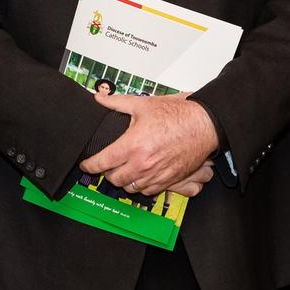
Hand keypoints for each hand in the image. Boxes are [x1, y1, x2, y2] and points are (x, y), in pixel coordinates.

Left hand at [79, 93, 217, 196]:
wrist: (203, 125)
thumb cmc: (177, 115)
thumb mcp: (143, 104)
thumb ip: (117, 103)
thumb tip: (99, 99)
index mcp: (132, 145)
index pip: (102, 163)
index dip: (89, 166)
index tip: (86, 165)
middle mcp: (142, 164)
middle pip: (114, 179)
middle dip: (107, 172)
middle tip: (108, 164)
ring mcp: (155, 174)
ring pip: (130, 187)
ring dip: (124, 180)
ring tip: (124, 169)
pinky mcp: (168, 180)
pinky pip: (148, 191)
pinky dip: (141, 185)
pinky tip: (141, 174)